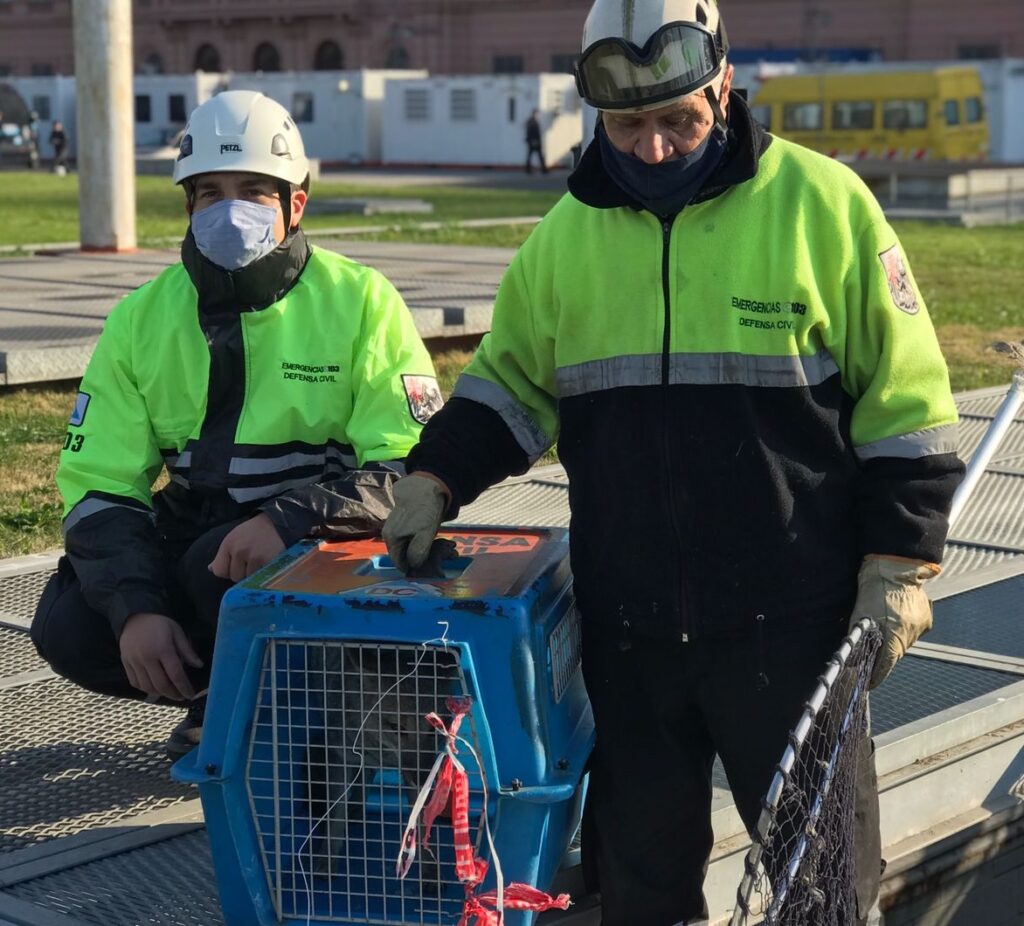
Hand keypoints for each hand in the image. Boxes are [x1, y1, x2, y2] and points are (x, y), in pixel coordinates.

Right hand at [120, 612, 202, 700]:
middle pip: (160, 684)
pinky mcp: (125, 663)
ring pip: (146, 686)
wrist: (135, 615)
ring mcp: (134, 662)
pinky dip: (144, 689)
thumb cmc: (160, 623)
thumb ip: (187, 650)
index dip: (184, 687)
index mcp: (163, 649)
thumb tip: (199, 665)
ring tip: (169, 693)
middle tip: (181, 696)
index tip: (190, 695)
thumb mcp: (177, 632)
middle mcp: (147, 658)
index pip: (175, 674)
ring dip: (159, 693)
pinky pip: (134, 682)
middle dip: (173, 694)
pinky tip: (153, 688)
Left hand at [209, 513, 284, 581]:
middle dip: (242, 572)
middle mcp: (240, 550)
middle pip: (235, 577)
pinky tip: (268, 564)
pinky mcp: (269, 562)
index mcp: (229, 544)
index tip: (237, 563)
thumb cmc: (254, 532)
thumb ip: (222, 555)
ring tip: (261, 561)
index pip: (220, 571)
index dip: (228, 570)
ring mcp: (255, 557)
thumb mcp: (234, 538)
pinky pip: (262, 578)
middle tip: (252, 560)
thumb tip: (211, 569)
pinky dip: (265, 574)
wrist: (278, 523)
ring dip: (255, 574)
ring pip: (249, 579)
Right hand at [382, 473, 450, 572]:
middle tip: (436, 555)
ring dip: (418, 549)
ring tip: (436, 545)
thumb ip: (418, 552)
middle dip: (417, 558)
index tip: (429, 566)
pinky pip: (407, 538)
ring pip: (405, 546)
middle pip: (401, 555)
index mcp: (391, 539)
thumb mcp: (425, 533)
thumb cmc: (424, 510)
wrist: (423, 486)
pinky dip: (417, 540)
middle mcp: (387, 535)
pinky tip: (430, 536)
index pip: (399, 564)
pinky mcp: (398, 523)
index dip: (413, 568)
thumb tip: (412, 566)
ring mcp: (391, 528)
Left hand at [850, 555, 939, 688]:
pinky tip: (894, 616)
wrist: (895, 567)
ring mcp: (921, 627)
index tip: (869, 683)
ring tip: (883, 627)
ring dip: (893, 639)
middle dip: (883, 654)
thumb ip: (858, 637)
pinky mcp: (927, 618)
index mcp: (894, 637)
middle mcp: (911, 636)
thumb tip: (853, 656)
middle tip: (871, 652)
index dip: (876, 676)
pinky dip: (903, 628)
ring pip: (904, 642)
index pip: (885, 666)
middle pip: (895, 653)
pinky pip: (913, 630)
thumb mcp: (859, 615)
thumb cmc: (874, 589)